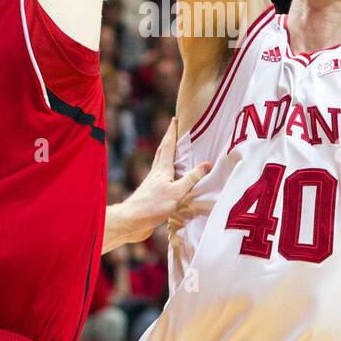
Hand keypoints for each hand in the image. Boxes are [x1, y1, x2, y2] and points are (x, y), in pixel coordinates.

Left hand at [122, 117, 210, 241]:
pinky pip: (160, 176)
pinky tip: (168, 177)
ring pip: (159, 163)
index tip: (175, 119)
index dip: (172, 132)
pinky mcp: (151, 194)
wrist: (132, 221)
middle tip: (172, 129)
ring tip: (171, 149)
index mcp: (162, 169)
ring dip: (165, 153)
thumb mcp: (177, 192)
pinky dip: (165, 170)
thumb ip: (192, 178)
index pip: (168, 146)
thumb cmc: (153, 206)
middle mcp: (156, 173)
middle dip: (168, 139)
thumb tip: (208, 164)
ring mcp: (152, 183)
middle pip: (162, 151)